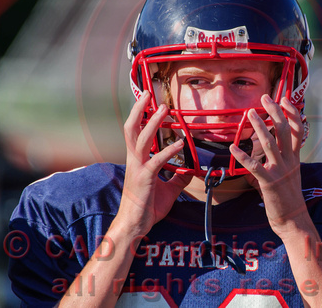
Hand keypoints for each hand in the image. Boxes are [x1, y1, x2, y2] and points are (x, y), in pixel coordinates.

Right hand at [116, 91, 190, 236]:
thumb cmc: (148, 207)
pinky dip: (168, 150)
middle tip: (149, 94)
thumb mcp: (168, 189)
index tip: (148, 100)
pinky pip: (156, 161)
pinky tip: (180, 143)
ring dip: (153, 122)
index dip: (140, 115)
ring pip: (141, 139)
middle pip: (131, 128)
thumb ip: (178, 178)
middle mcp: (134, 160)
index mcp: (137, 160)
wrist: (135, 225)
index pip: (135, 131)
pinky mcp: (144, 179)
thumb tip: (190, 170)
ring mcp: (138, 168)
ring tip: (164, 109)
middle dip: (139, 110)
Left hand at [230, 94, 307, 237]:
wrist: (293, 220)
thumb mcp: (288, 176)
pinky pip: (254, 167)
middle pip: (284, 130)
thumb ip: (277, 162)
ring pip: (270, 143)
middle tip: (265, 97)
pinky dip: (243, 156)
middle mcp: (289, 161)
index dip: (292, 113)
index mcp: (294, 158)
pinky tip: (232, 148)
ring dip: (260, 127)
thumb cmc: (288, 198)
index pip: (297, 130)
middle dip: (275, 111)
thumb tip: (261, 155)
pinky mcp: (269, 183)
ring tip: (250, 113)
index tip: (284, 98)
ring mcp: (280, 171)